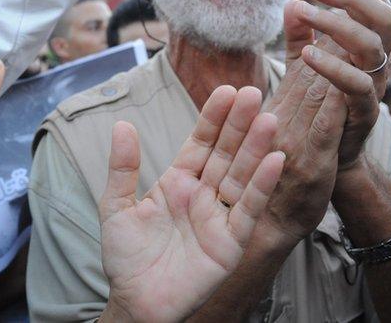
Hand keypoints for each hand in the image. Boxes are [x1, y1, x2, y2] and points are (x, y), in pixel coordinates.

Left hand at [99, 86, 284, 322]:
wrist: (134, 302)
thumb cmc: (125, 257)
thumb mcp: (115, 207)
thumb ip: (122, 168)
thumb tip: (121, 124)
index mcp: (177, 182)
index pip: (200, 143)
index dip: (213, 118)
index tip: (226, 90)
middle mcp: (202, 195)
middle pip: (226, 154)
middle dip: (239, 125)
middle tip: (253, 93)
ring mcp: (218, 218)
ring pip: (241, 177)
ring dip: (256, 149)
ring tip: (268, 119)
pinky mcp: (230, 243)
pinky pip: (248, 211)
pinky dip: (262, 187)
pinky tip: (275, 161)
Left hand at [291, 0, 390, 166]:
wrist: (325, 153)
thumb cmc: (315, 105)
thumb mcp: (303, 65)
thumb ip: (299, 34)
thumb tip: (291, 0)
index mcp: (366, 47)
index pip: (376, 7)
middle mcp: (376, 63)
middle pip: (383, 19)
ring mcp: (373, 86)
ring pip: (371, 46)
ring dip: (338, 24)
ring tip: (306, 12)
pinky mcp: (363, 112)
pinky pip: (356, 85)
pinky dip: (333, 66)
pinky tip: (307, 55)